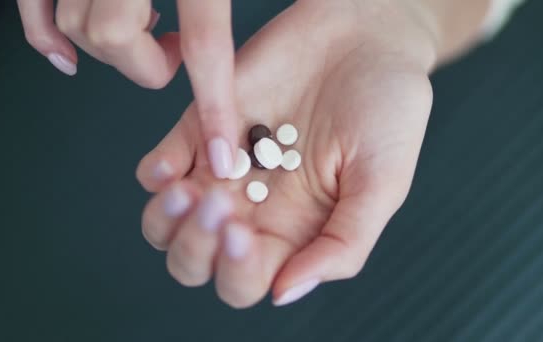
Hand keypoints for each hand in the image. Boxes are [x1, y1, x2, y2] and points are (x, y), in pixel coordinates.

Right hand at [17, 0, 238, 178]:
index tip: (222, 157)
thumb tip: (297, 15)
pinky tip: (67, 57)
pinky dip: (45, 40)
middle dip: (145, 63)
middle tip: (169, 48)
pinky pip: (34, 12)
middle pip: (120, 41)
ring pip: (80, 29)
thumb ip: (228, 2)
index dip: (214, 107)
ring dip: (112, 46)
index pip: (203, 46)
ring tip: (144, 22)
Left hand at [137, 0, 435, 307]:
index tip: (247, 232)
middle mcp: (252, 208)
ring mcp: (222, 170)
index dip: (236, 271)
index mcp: (293, 232)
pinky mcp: (202, 129)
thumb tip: (284, 292)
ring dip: (166, 219)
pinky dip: (156, 174)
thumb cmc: (386, 109)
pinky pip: (158, 166)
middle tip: (222, 205)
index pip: (246, 281)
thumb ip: (342, 245)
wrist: (366, 38)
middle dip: (196, 248)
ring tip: (189, 190)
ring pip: (165, 224)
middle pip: (195, 262)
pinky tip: (177, 165)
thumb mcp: (383, 184)